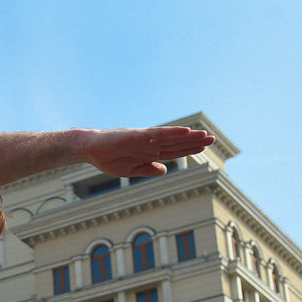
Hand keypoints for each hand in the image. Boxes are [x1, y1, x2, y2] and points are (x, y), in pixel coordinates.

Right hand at [81, 126, 215, 177]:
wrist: (89, 148)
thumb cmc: (106, 158)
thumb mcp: (130, 170)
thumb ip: (148, 169)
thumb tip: (165, 169)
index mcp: (148, 153)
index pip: (173, 151)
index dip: (188, 149)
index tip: (204, 148)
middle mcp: (149, 144)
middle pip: (176, 143)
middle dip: (194, 142)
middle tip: (212, 139)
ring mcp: (144, 139)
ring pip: (170, 138)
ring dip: (188, 137)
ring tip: (204, 135)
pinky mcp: (137, 135)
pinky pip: (158, 134)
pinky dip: (172, 133)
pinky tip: (185, 131)